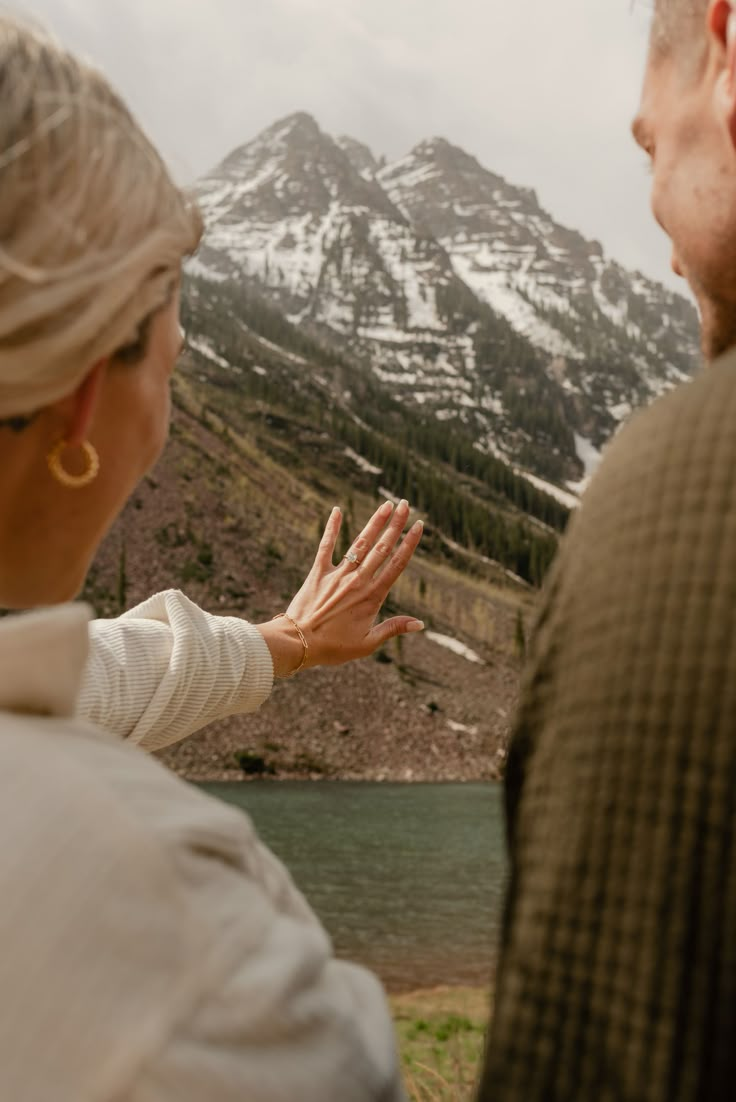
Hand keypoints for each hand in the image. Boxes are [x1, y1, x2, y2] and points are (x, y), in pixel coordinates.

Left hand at [258, 499, 423, 675]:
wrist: (298, 644)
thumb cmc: (333, 647)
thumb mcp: (368, 644)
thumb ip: (393, 628)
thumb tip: (420, 624)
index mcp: (372, 597)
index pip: (396, 565)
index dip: (409, 543)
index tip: (418, 526)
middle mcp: (357, 581)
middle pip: (381, 548)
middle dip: (395, 525)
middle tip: (406, 504)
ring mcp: (337, 575)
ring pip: (360, 543)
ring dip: (374, 523)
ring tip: (386, 505)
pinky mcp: (318, 573)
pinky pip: (326, 546)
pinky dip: (332, 528)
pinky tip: (337, 510)